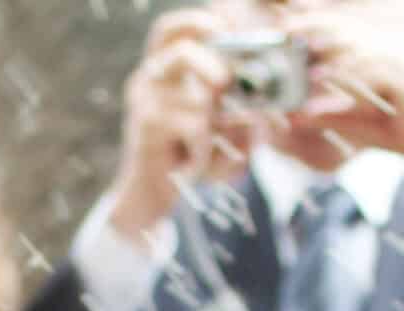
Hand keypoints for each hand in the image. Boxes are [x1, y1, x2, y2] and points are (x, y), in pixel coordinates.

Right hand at [106, 10, 256, 238]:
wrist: (149, 196)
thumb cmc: (188, 157)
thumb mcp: (218, 133)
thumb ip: (237, 117)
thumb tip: (259, 110)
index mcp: (164, 70)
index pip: (171, 30)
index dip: (195, 21)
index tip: (222, 25)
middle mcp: (150, 79)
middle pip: (180, 51)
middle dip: (210, 64)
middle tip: (226, 82)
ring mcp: (144, 101)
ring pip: (196, 100)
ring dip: (216, 130)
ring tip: (210, 151)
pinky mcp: (145, 127)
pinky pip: (193, 128)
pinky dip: (205, 150)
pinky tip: (195, 166)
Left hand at [289, 6, 403, 203]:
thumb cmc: (397, 134)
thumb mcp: (353, 122)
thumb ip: (327, 114)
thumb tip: (293, 115)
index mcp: (380, 49)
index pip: (343, 28)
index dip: (314, 24)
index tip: (286, 30)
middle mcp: (390, 46)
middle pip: (345, 29)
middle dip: (314, 29)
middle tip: (285, 35)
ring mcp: (398, 57)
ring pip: (354, 48)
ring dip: (324, 56)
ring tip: (299, 64)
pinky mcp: (403, 75)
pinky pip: (367, 73)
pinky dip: (341, 81)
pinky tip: (320, 85)